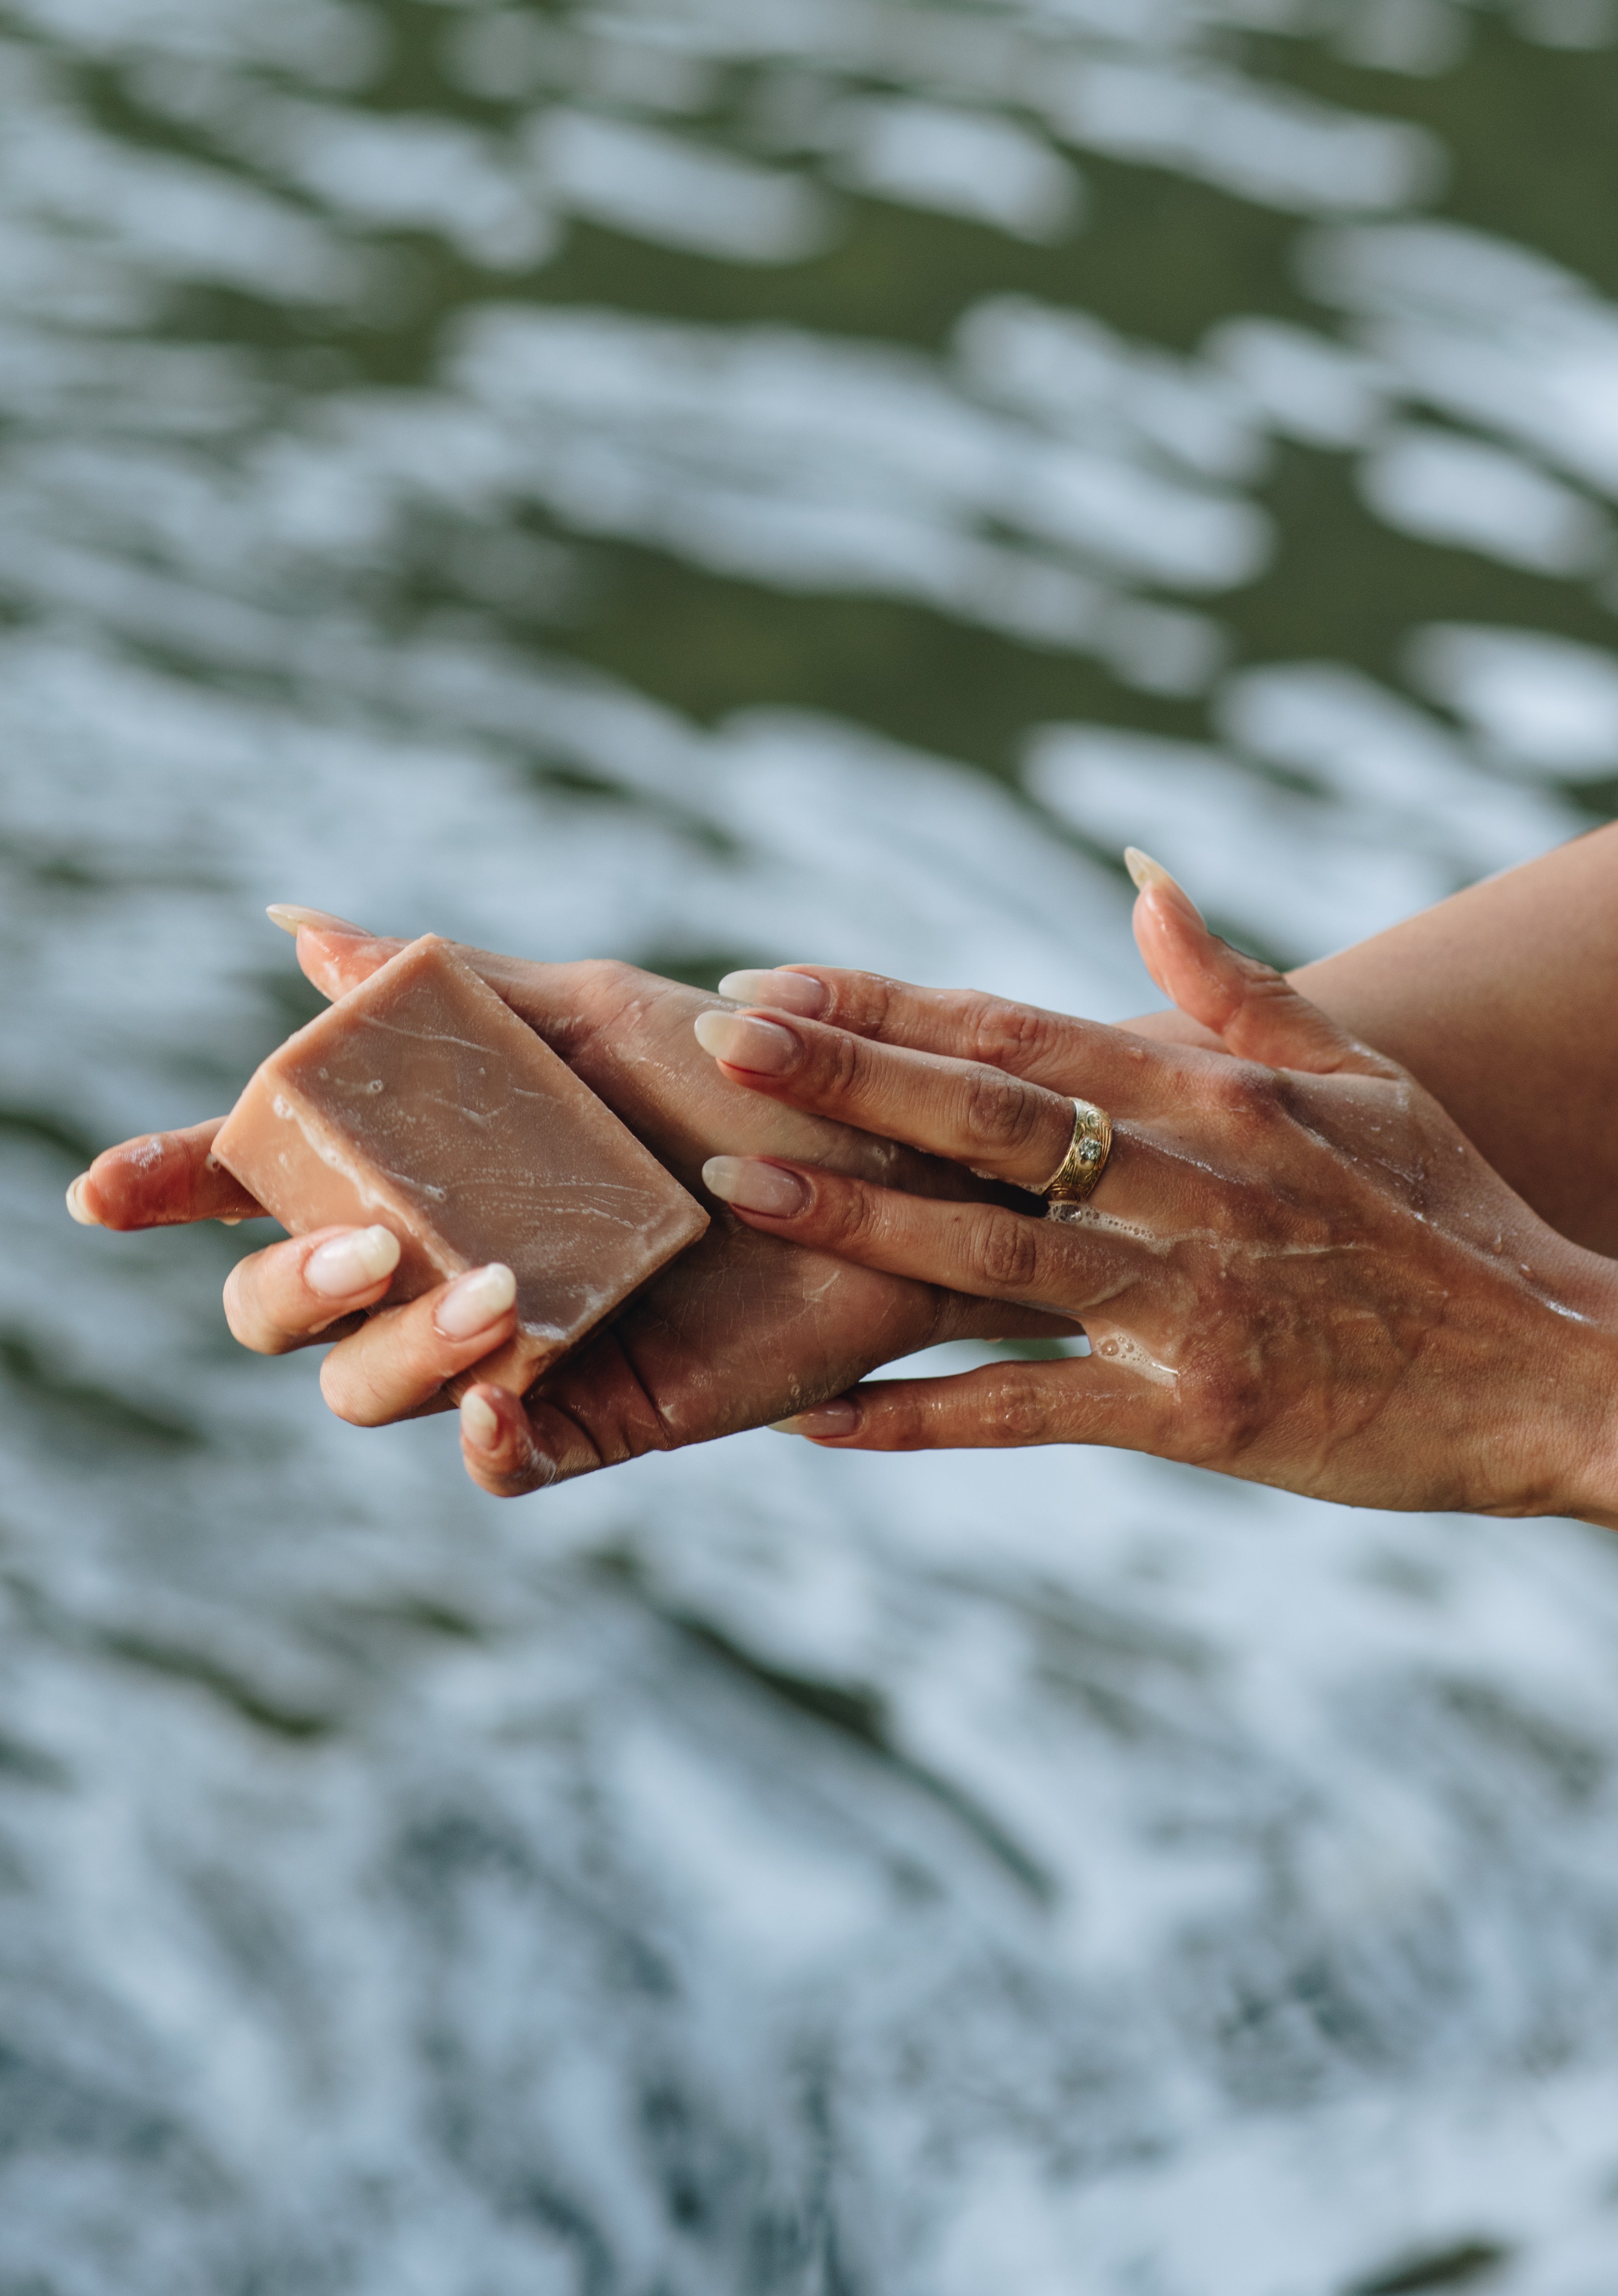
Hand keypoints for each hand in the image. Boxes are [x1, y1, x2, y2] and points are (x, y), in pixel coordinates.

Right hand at [70, 919, 1046, 1494]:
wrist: (889, 1166)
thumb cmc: (745, 1078)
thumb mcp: (593, 1012)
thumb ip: (449, 989)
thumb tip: (298, 928)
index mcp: (424, 1160)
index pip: (261, 1183)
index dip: (178, 1186)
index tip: (109, 1191)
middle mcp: (443, 1258)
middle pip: (285, 1305)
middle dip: (287, 1281)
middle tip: (364, 1237)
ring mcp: (508, 1345)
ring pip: (373, 1386)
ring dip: (400, 1347)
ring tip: (489, 1291)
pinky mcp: (595, 1414)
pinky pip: (498, 1460)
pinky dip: (486, 1432)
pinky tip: (506, 1388)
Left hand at [689, 861, 1617, 1527]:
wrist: (1554, 1368)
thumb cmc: (1446, 1217)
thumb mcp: (1357, 1079)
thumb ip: (1235, 984)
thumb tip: (1137, 878)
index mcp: (1215, 1095)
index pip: (1016, 1031)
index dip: (884, 1006)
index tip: (770, 981)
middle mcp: (1191, 1182)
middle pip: (985, 1117)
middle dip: (842, 1076)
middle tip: (714, 1042)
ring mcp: (1188, 1299)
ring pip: (990, 1253)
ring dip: (855, 1220)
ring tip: (734, 1188)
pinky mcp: (1197, 1410)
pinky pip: (1031, 1409)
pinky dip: (922, 1415)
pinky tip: (817, 1417)